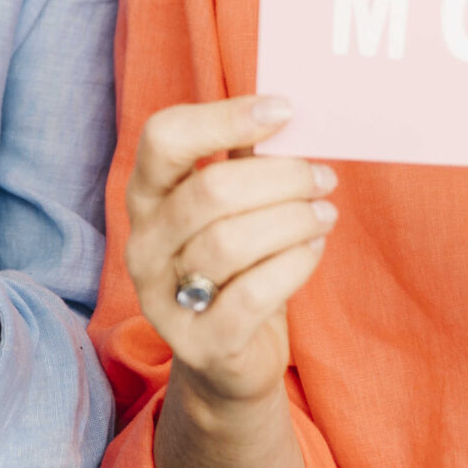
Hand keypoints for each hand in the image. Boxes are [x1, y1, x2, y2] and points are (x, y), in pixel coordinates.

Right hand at [124, 97, 337, 412]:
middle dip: (281, 178)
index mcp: (147, 196)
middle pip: (211, 190)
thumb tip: (288, 109)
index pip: (165, 137)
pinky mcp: (199, 344)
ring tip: (324, 214)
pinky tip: (312, 250)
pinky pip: (251, 295)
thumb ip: (249, 158)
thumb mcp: (235, 206)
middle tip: (323, 176)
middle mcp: (144, 245)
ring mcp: (163, 299)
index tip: (284, 111)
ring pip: (231, 243)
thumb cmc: (237, 265)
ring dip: (292, 220)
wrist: (228, 358)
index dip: (224, 116)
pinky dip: (293, 265)